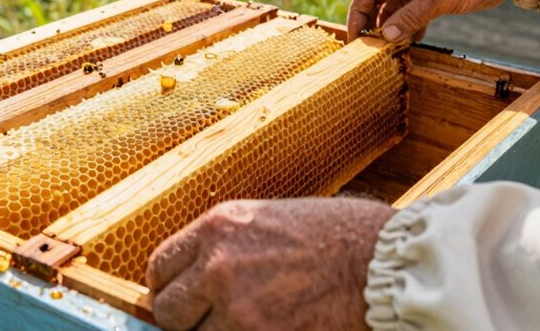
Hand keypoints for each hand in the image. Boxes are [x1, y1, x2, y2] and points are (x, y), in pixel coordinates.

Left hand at [146, 198, 396, 330]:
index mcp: (217, 227)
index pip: (160, 266)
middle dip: (184, 318)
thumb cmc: (335, 234)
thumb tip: (199, 273)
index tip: (179, 296)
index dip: (167, 287)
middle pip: (168, 311)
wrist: (379, 260)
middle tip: (206, 319)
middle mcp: (217, 266)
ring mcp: (237, 308)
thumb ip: (226, 245)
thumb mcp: (266, 220)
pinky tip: (269, 328)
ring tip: (248, 321)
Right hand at [346, 0, 523, 42]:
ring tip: (387, 48)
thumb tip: (386, 36)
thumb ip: (410, 17)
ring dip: (390, 28)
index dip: (358, 13)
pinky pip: (407, 12)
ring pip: (391, 8)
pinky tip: (407, 42)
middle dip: (372, 22)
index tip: (355, 36)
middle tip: (368, 46)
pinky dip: (405, 27)